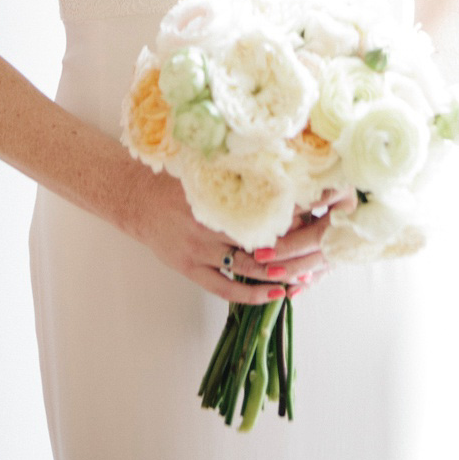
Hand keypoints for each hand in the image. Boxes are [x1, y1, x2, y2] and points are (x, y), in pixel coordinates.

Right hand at [129, 164, 355, 303]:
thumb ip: (241, 171)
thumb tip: (286, 164)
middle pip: (262, 240)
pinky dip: (253, 295)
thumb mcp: (208, 168)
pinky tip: (277, 294)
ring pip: (248, 268)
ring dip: (280, 273)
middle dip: (294, 247)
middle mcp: (210, 223)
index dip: (296, 208)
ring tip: (307, 275)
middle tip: (322, 249)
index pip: (266, 203)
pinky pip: (226, 289)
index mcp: (218, 194)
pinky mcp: (191, 269)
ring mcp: (200, 250)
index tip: (322, 208)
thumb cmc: (177, 180)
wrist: (136, 198)